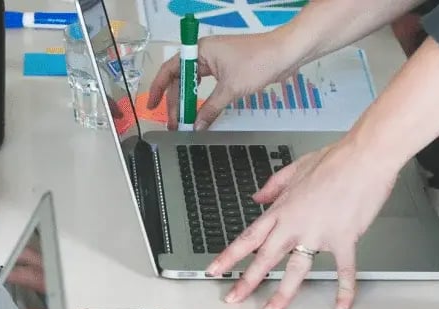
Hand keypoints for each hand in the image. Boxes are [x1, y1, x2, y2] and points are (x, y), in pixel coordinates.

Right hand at [146, 32, 299, 129]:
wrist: (286, 53)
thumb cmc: (258, 62)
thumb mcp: (231, 89)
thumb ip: (210, 109)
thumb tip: (196, 127)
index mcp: (200, 51)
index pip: (171, 70)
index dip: (159, 88)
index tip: (152, 105)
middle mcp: (204, 54)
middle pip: (181, 80)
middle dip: (177, 102)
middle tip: (174, 123)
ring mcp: (215, 62)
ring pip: (194, 84)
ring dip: (189, 102)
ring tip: (184, 121)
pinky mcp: (227, 69)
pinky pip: (207, 86)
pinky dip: (203, 99)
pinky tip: (200, 112)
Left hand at [208, 139, 400, 308]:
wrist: (365, 157)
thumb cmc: (335, 159)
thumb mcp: (295, 168)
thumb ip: (273, 185)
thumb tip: (258, 197)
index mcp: (282, 210)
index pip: (248, 237)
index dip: (229, 256)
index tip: (215, 270)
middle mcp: (294, 225)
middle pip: (264, 259)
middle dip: (246, 282)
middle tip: (234, 299)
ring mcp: (318, 234)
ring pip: (295, 270)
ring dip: (282, 294)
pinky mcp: (343, 238)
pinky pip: (343, 269)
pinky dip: (344, 288)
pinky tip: (342, 304)